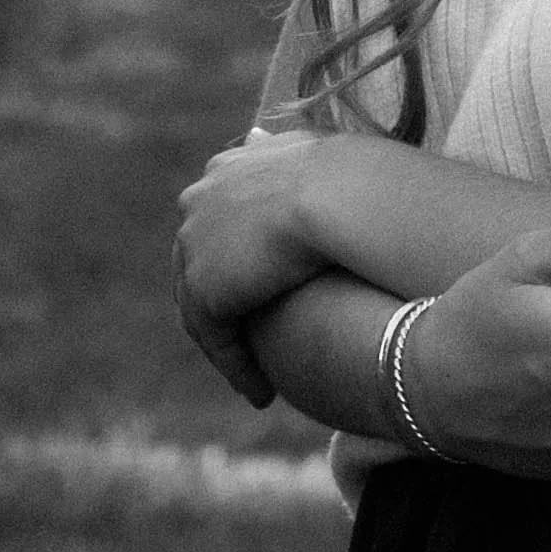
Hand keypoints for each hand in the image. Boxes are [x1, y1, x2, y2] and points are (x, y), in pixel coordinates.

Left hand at [174, 127, 322, 407]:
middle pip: (201, 264)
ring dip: (229, 345)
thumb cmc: (355, 175)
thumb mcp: (323, 158)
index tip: (265, 286)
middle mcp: (199, 201)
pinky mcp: (205, 290)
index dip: (240, 256)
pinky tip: (261, 394)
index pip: (219, 220)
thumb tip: (309, 157)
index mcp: (224, 168)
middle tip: (252, 340)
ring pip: (203, 309)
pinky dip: (237, 369)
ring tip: (257, 379)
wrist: (341, 194)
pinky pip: (217, 341)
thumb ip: (303, 163)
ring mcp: (195, 245)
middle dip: (223, 302)